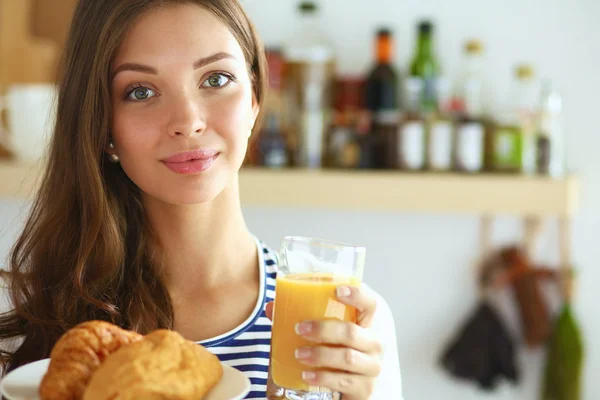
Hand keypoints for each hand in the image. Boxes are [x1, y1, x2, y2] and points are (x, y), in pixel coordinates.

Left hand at [265, 285, 381, 399]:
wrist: (344, 387)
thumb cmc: (334, 353)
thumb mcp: (321, 334)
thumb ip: (300, 318)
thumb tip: (272, 307)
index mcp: (365, 323)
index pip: (369, 303)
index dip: (357, 295)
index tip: (337, 290)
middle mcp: (372, 343)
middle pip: (352, 332)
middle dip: (323, 329)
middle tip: (300, 329)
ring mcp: (371, 367)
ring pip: (348, 357)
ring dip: (320, 355)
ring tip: (299, 354)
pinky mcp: (364, 389)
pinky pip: (344, 382)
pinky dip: (323, 378)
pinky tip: (307, 375)